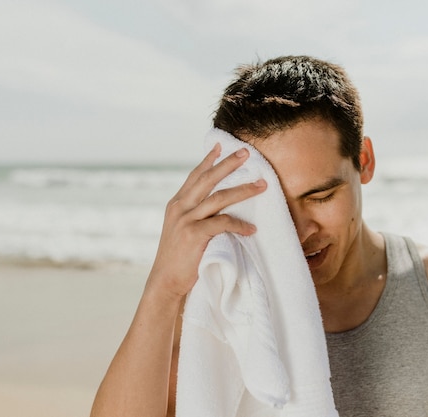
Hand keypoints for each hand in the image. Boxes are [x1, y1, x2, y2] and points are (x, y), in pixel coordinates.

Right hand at [148, 143, 266, 299]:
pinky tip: (252, 229)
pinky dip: (240, 225)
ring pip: (219, 197)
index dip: (209, 160)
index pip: (195, 176)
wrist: (165, 282)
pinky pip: (223, 223)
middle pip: (208, 179)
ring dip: (243, 190)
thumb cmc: (178, 259)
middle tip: (246, 152)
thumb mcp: (180, 230)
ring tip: (262, 185)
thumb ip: (192, 214)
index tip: (221, 145)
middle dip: (228, 164)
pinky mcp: (195, 234)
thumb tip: (213, 205)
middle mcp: (180, 208)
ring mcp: (186, 220)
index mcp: (176, 204)